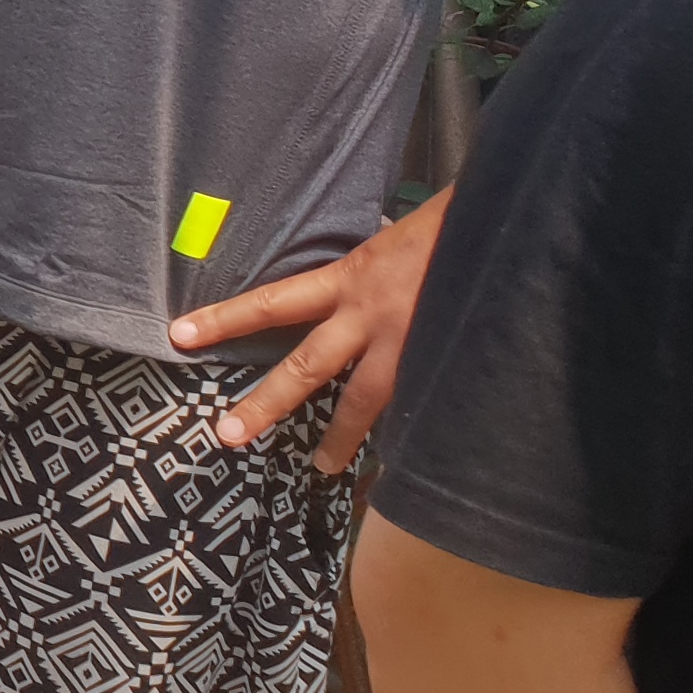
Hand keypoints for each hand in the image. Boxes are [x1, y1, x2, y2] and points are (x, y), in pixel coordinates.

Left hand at [168, 187, 445, 471]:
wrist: (513, 226)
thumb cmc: (454, 224)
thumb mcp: (395, 239)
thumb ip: (368, 273)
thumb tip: (349, 293)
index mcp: (352, 278)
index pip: (273, 302)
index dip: (225, 318)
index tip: (179, 335)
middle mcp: (372, 316)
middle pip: (306, 368)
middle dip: (265, 403)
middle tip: (225, 435)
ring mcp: (411, 346)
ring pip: (363, 402)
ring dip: (339, 438)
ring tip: (319, 468)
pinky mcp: (447, 366)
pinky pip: (419, 407)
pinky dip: (409, 434)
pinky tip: (401, 460)